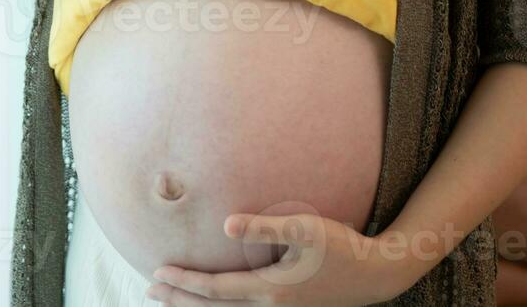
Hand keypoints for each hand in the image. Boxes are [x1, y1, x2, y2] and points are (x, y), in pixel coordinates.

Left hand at [144, 210, 417, 305]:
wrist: (376, 275)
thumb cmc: (341, 247)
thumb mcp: (303, 228)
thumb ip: (263, 227)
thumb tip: (225, 227)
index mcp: (270, 290)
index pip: (215, 289)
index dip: (184, 282)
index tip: (157, 273)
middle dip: (181, 299)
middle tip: (150, 290)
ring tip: (173, 299)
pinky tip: (217, 300)